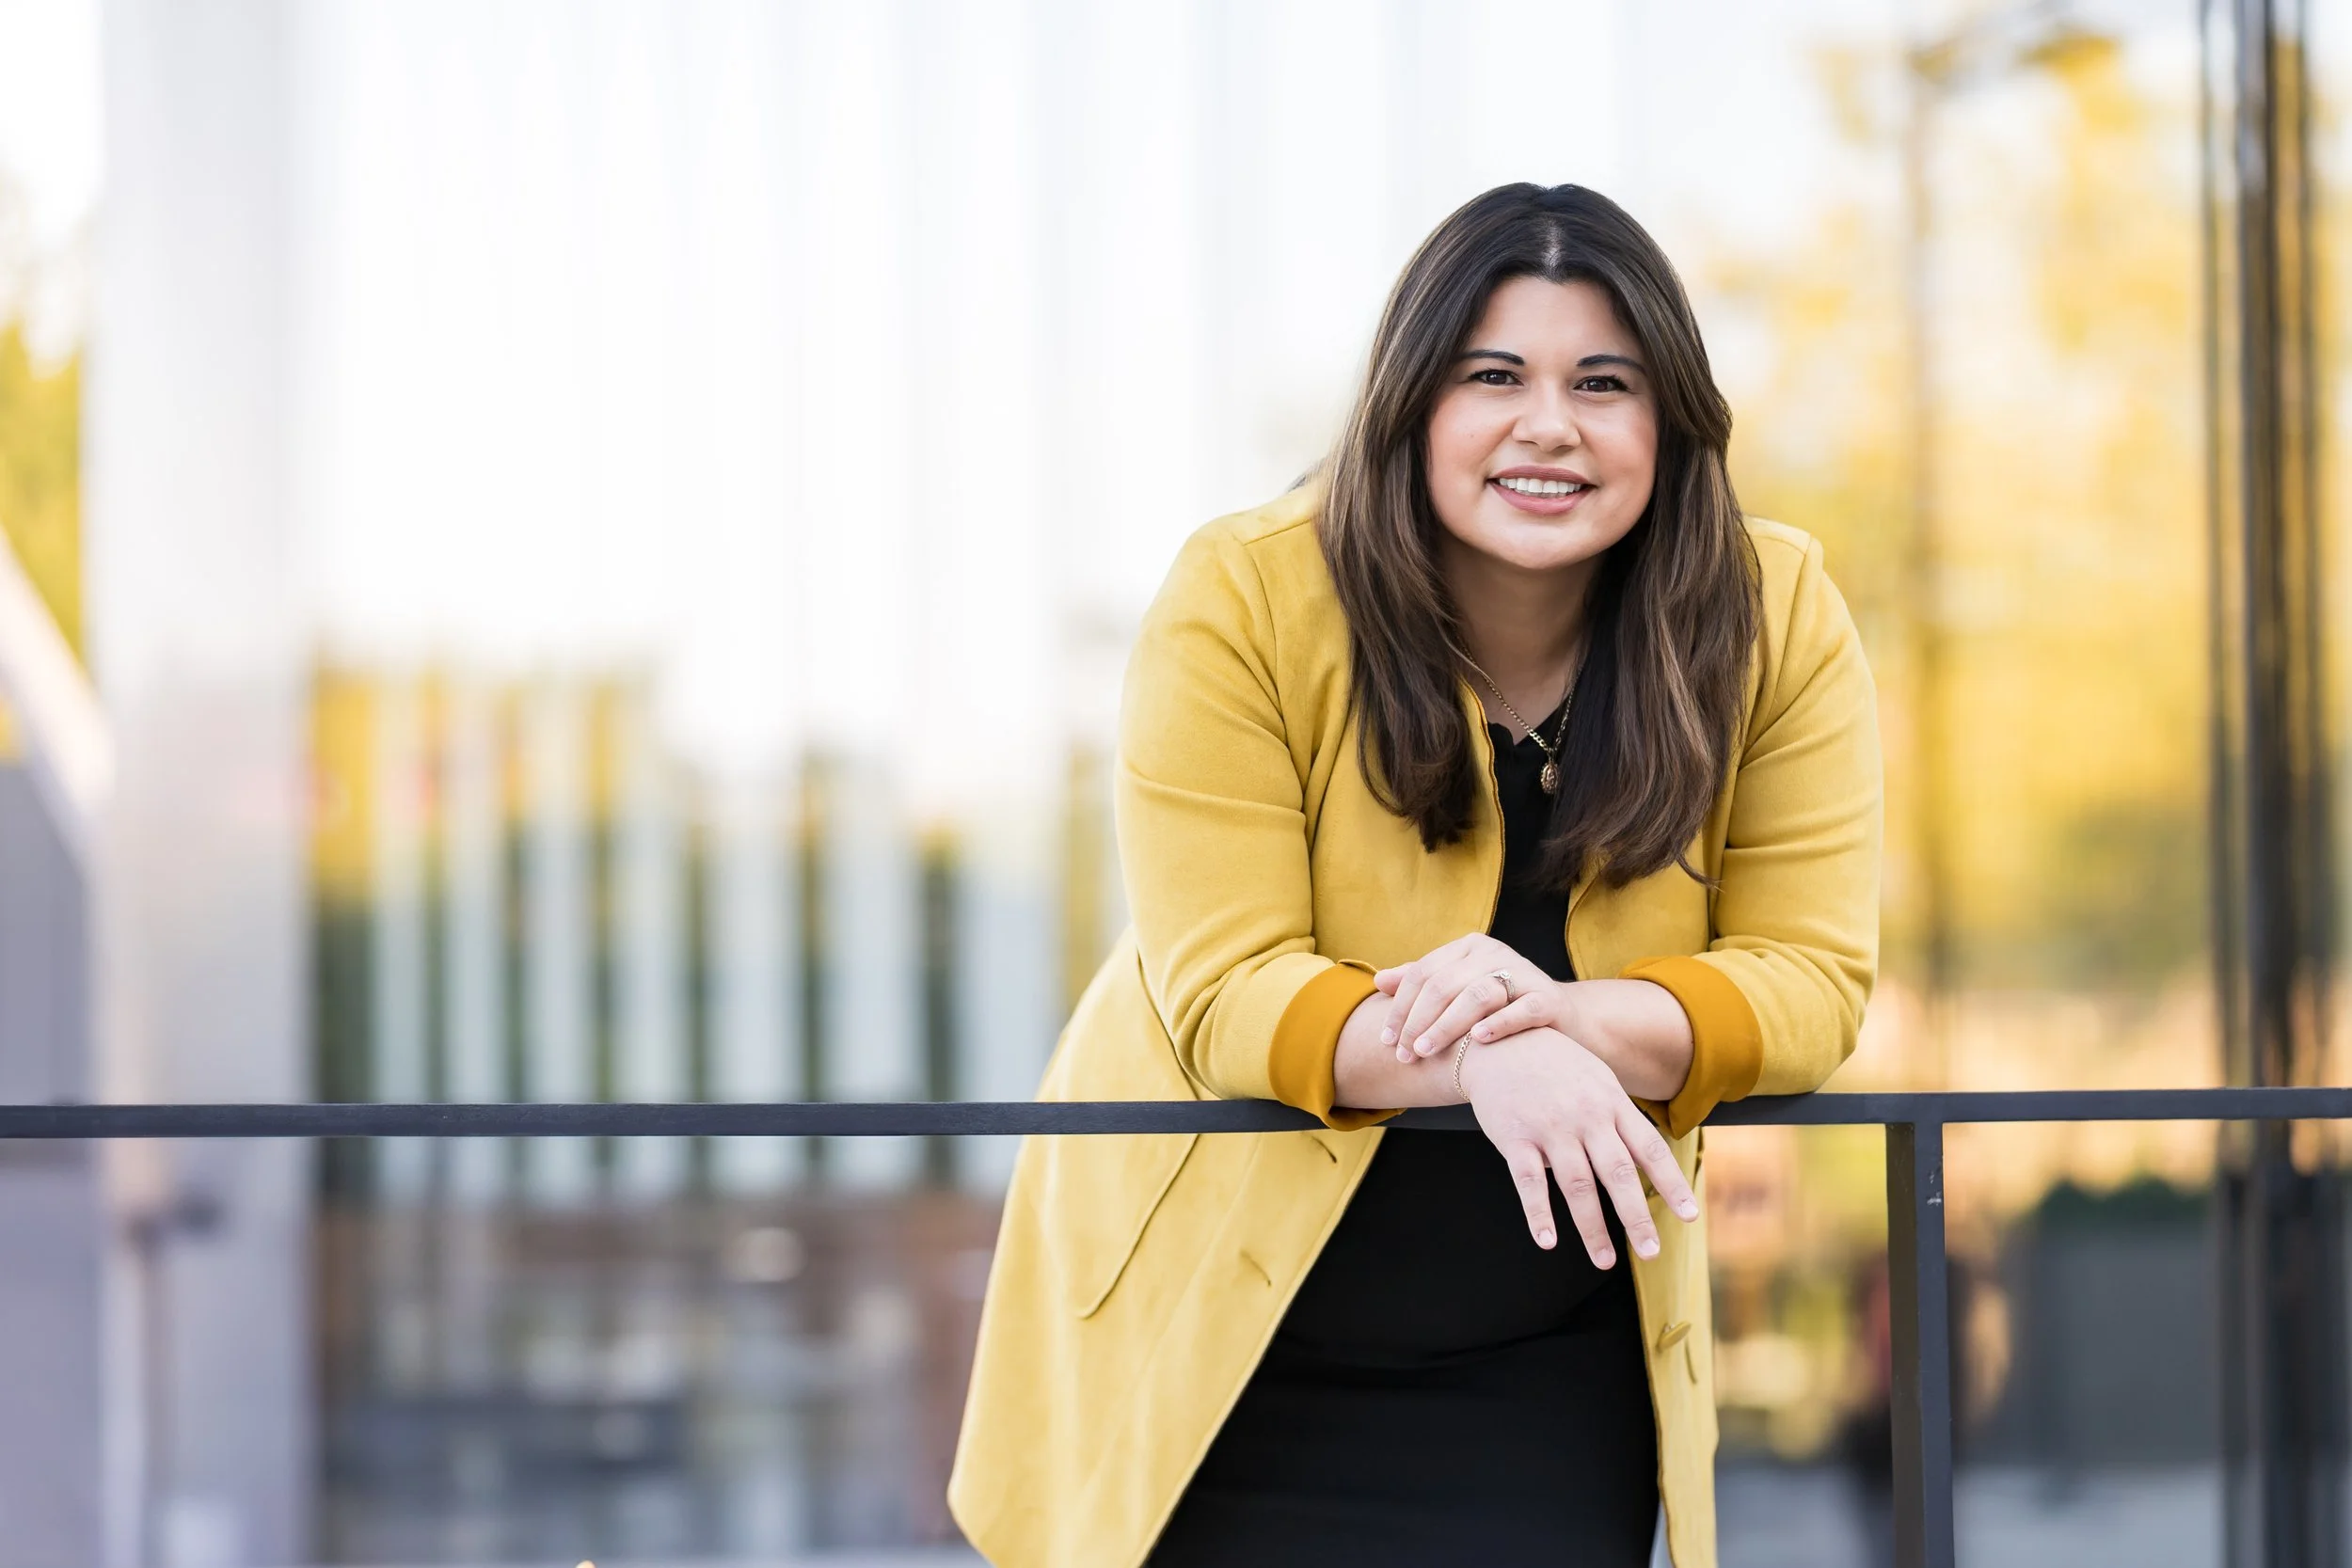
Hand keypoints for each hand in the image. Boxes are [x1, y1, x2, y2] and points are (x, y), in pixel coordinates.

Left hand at [1375, 933, 1562, 1064]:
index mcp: (1469, 947)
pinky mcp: (1548, 998)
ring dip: (1446, 1026)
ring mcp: (1524, 973)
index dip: (1399, 1007)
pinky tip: (1477, 1040)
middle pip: (1444, 985)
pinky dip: (1498, 1023)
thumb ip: (1422, 983)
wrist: (1562, 1019)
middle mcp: (1495, 953)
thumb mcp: (1459, 991)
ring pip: (1476, 995)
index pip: (1423, 973)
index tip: (1386, 1041)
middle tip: (1404, 1054)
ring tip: (1426, 1051)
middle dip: (1417, 1022)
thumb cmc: (1499, 1007)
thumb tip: (1378, 980)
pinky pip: (1520, 1009)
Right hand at [1458, 1026, 1698, 1264]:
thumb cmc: (1553, 1064)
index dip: (1670, 1183)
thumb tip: (1643, 1160)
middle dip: (1636, 1216)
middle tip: (1651, 1252)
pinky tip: (1547, 1242)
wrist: (1497, 1040)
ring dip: (1592, 1227)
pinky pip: (1528, 1182)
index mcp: (1610, 1102)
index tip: (1689, 1216)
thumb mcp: (1596, 1078)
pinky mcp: (1514, 1137)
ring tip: (1604, 1261)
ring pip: (1577, 1184)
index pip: (1648, 1148)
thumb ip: (1618, 1117)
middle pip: (1617, 1173)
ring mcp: (1550, 1127)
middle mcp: (1585, 1116)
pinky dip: (1538, 1214)